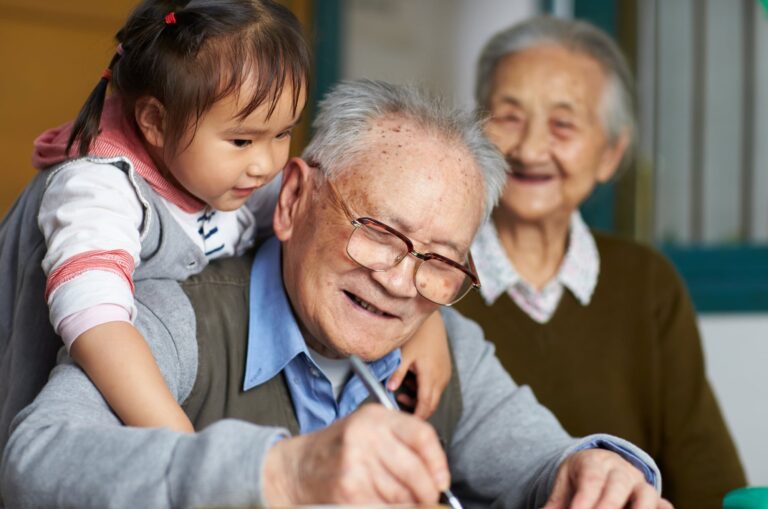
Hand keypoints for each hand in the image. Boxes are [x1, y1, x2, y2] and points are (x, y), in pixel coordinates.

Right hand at [262, 403, 449, 504]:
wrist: (296, 468)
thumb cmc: (337, 450)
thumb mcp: (369, 432)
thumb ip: (402, 445)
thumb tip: (437, 478)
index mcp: (375, 417)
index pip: (422, 435)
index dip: (438, 463)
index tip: (442, 481)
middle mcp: (366, 435)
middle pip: (416, 471)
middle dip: (426, 493)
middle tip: (426, 499)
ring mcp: (355, 463)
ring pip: (402, 495)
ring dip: (404, 504)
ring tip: (390, 498)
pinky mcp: (348, 490)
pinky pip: (384, 508)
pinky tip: (375, 502)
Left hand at [388, 311, 450, 418]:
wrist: (432, 319)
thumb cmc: (418, 334)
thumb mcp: (403, 354)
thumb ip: (397, 374)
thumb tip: (388, 390)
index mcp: (431, 376)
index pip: (425, 405)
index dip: (416, 417)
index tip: (405, 424)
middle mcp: (441, 378)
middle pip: (431, 405)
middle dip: (417, 411)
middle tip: (399, 410)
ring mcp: (445, 374)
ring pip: (434, 397)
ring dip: (420, 400)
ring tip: (402, 392)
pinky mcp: (445, 370)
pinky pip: (436, 387)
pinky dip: (424, 390)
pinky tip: (413, 380)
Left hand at [541, 449, 673, 508]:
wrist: (601, 464)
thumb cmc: (580, 477)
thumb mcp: (564, 483)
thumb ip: (556, 502)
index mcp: (594, 462)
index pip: (591, 479)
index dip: (585, 499)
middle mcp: (620, 470)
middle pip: (618, 484)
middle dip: (609, 505)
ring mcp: (640, 484)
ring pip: (646, 494)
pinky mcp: (655, 498)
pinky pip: (664, 505)